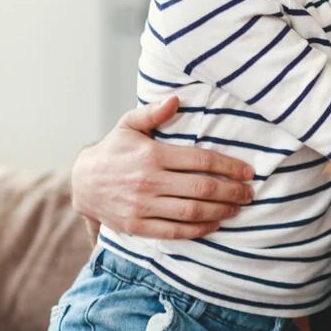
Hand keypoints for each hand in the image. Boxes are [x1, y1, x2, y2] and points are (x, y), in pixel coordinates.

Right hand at [71, 96, 255, 240]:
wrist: (81, 183)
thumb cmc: (113, 150)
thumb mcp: (128, 125)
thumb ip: (153, 112)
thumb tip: (176, 99)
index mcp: (152, 154)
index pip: (201, 159)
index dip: (229, 166)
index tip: (247, 171)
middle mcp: (149, 181)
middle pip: (202, 188)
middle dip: (231, 191)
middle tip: (249, 193)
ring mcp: (142, 206)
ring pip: (192, 211)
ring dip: (221, 211)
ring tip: (237, 208)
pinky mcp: (137, 226)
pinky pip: (174, 231)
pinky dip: (199, 230)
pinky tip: (214, 224)